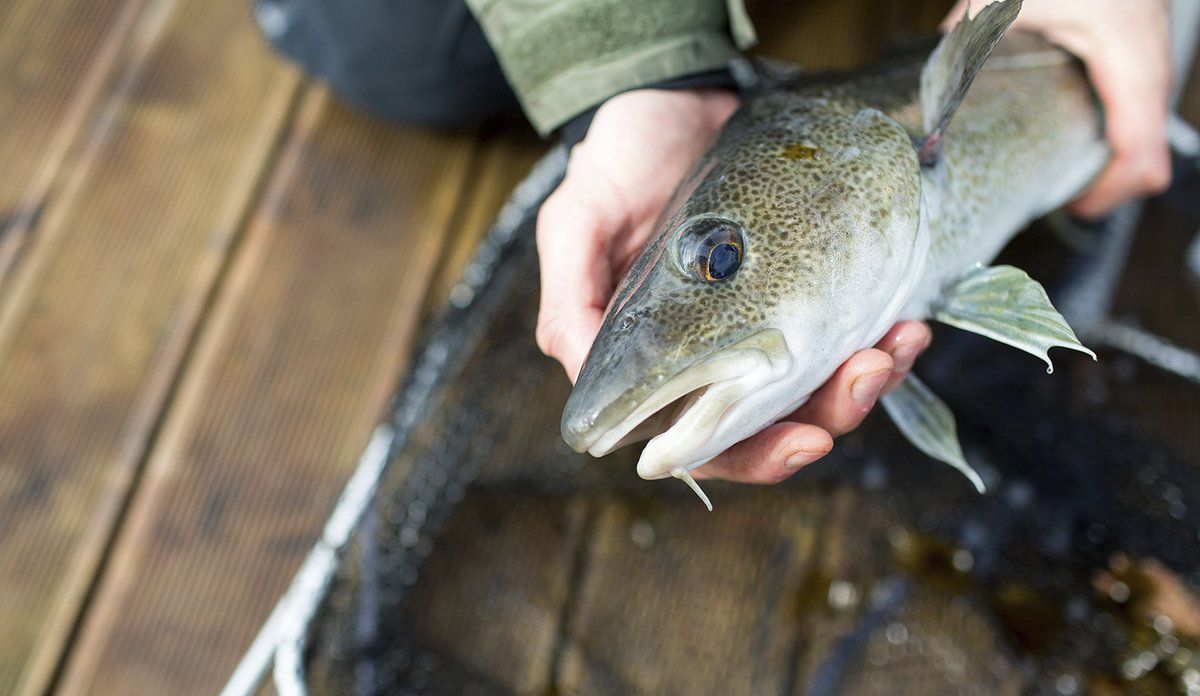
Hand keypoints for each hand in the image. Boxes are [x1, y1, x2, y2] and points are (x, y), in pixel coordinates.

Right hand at [536, 88, 931, 483]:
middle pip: (778, 421)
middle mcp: (715, 352)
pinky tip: (906, 320)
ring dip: (868, 380)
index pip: (705, 442)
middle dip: (831, 414)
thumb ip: (572, 305)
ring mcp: (769, 319)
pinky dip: (883, 336)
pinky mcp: (809, 284)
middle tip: (867, 375)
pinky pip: (852, 330)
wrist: (677, 92)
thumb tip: (594, 409)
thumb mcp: (576, 223)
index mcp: (656, 360)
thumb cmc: (618, 158)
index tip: (803, 441)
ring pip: (823, 385)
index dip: (753, 455)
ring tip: (896, 343)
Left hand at [944, 0, 1171, 217]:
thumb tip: (926, 114)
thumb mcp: (997, 0)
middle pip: (1150, 147)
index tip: (1070, 208)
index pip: (1137, 150)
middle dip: (1109, 182)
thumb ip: (962, 53)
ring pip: (1149, 122)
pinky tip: (1070, 123)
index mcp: (1122, 50)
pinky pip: (1140, 96)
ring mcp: (1150, 41)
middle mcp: (1147, 49)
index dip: (1108, 194)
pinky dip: (1113, 121)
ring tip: (1066, 170)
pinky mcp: (1140, 33)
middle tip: (1064, 197)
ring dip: (1112, 154)